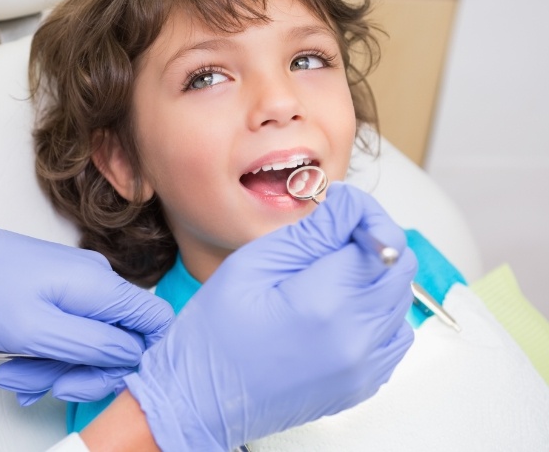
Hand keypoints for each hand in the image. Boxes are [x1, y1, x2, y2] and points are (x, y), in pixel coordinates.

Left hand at [0, 205, 173, 400]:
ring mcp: (79, 285)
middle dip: (84, 371)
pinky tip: (19, 365)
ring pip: (90, 340)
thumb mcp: (37, 330)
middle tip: (48, 386)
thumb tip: (133, 354)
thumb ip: (93, 345)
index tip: (110, 377)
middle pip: (120, 339)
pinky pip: (70, 330)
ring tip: (16, 375)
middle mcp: (97, 282)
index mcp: (100, 285)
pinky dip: (48, 353)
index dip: (144, 355)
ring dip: (57, 366)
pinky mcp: (61, 291)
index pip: (156, 319)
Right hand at [122, 183, 416, 450]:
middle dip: (373, 240)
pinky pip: (394, 334)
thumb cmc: (215, 333)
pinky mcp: (363, 384)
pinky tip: (340, 307)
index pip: (382, 240)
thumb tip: (349, 205)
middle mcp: (355, 339)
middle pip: (401, 268)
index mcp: (325, 303)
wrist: (202, 398)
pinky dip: (377, 311)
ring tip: (330, 274)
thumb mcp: (254, 263)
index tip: (341, 210)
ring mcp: (363, 367)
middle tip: (333, 237)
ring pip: (401, 299)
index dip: (364, 214)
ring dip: (375, 275)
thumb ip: (311, 232)